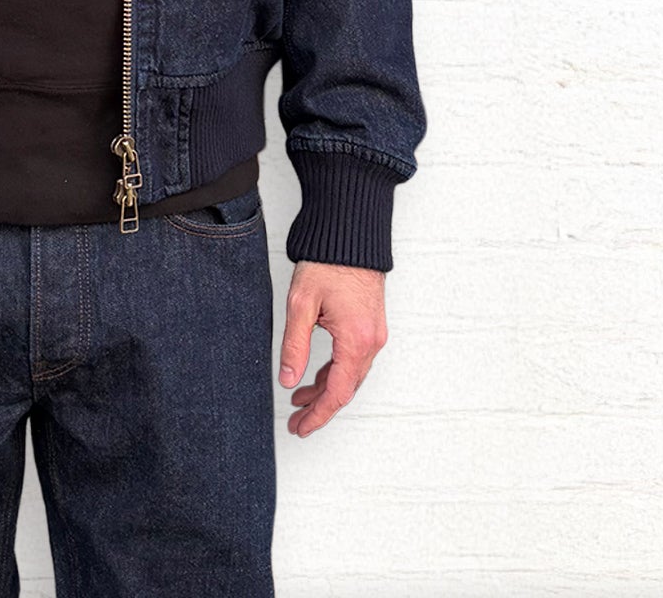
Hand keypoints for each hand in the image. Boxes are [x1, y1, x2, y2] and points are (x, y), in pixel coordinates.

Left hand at [277, 261, 386, 437]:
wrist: (349, 235)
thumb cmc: (327, 263)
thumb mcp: (301, 305)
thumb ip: (294, 346)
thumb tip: (287, 379)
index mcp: (355, 340)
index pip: (337, 393)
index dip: (318, 415)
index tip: (300, 428)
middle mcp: (371, 341)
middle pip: (346, 388)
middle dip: (320, 407)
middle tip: (295, 422)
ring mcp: (374, 333)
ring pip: (351, 375)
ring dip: (326, 390)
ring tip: (299, 399)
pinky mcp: (371, 325)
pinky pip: (355, 360)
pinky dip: (335, 372)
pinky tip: (317, 376)